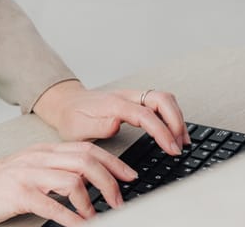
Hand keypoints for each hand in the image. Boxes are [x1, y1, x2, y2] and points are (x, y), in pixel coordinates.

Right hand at [0, 142, 137, 226]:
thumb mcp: (30, 168)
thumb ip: (55, 169)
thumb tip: (88, 181)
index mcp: (43, 151)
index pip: (87, 149)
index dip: (113, 162)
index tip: (130, 176)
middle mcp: (39, 158)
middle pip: (86, 160)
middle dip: (110, 181)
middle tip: (119, 200)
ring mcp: (29, 174)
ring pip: (73, 179)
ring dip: (92, 200)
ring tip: (98, 215)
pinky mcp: (19, 193)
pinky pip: (52, 204)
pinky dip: (71, 217)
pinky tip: (80, 225)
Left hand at [32, 80, 190, 154]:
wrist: (64, 104)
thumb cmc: (70, 118)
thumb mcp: (77, 127)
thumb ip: (97, 126)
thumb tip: (117, 124)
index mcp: (113, 104)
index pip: (145, 114)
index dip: (162, 131)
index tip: (171, 149)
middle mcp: (125, 96)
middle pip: (161, 99)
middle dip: (176, 121)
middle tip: (179, 145)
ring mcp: (131, 97)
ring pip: (163, 99)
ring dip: (176, 118)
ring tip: (181, 141)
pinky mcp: (134, 101)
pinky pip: (159, 103)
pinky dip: (170, 116)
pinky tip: (173, 132)